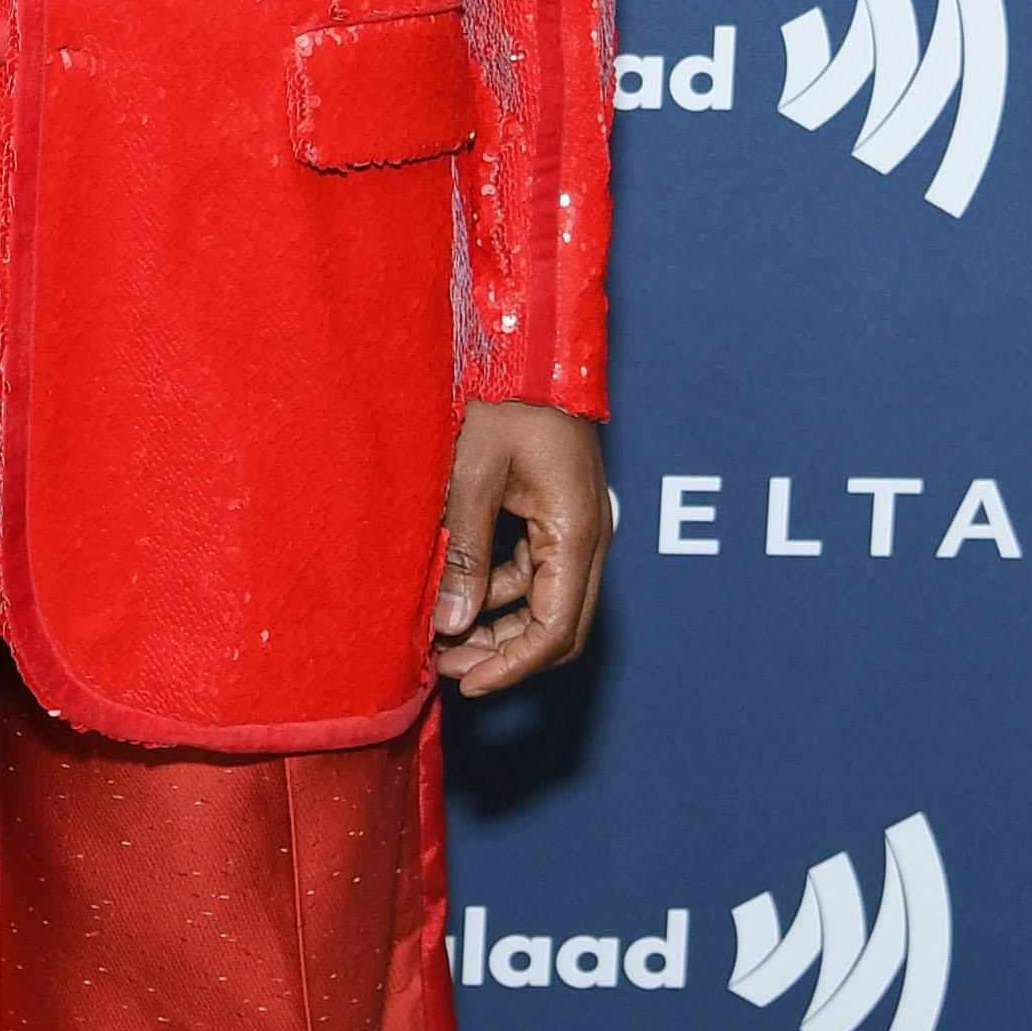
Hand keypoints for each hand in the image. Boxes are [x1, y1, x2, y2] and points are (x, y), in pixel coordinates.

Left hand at [433, 400, 609, 694]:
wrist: (532, 347)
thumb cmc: (505, 400)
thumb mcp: (471, 477)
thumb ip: (465, 553)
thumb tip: (452, 624)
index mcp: (575, 531)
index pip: (554, 630)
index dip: (512, 667)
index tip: (467, 683)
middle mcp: (589, 536)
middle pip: (558, 627)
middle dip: (504, 654)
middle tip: (447, 663)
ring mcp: (578, 526)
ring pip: (545, 602)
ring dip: (499, 624)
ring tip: (441, 631)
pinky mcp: (560, 514)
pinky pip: (536, 571)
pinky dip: (501, 591)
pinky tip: (458, 591)